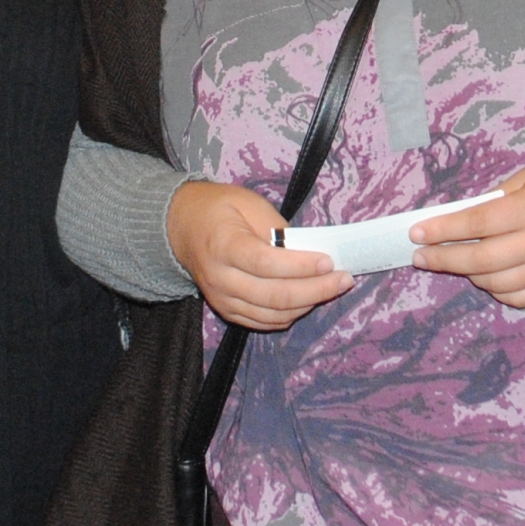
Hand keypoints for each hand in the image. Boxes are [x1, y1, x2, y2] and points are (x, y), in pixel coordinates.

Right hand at [166, 180, 347, 332]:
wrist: (180, 228)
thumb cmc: (219, 210)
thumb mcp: (248, 203)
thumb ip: (277, 228)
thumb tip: (309, 251)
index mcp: (223, 245)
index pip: (266, 263)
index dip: (300, 266)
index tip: (329, 261)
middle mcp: (220, 278)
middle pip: (274, 295)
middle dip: (315, 290)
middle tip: (344, 279)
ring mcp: (222, 299)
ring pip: (272, 315)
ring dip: (307, 304)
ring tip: (331, 288)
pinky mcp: (226, 311)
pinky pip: (263, 323)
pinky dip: (290, 315)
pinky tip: (308, 299)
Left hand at [408, 143, 524, 309]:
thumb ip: (495, 199)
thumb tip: (458, 220)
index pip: (478, 224)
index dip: (442, 230)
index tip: (417, 233)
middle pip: (483, 260)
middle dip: (445, 259)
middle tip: (422, 257)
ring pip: (500, 284)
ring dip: (471, 275)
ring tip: (456, 262)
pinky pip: (524, 298)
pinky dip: (499, 291)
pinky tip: (488, 278)